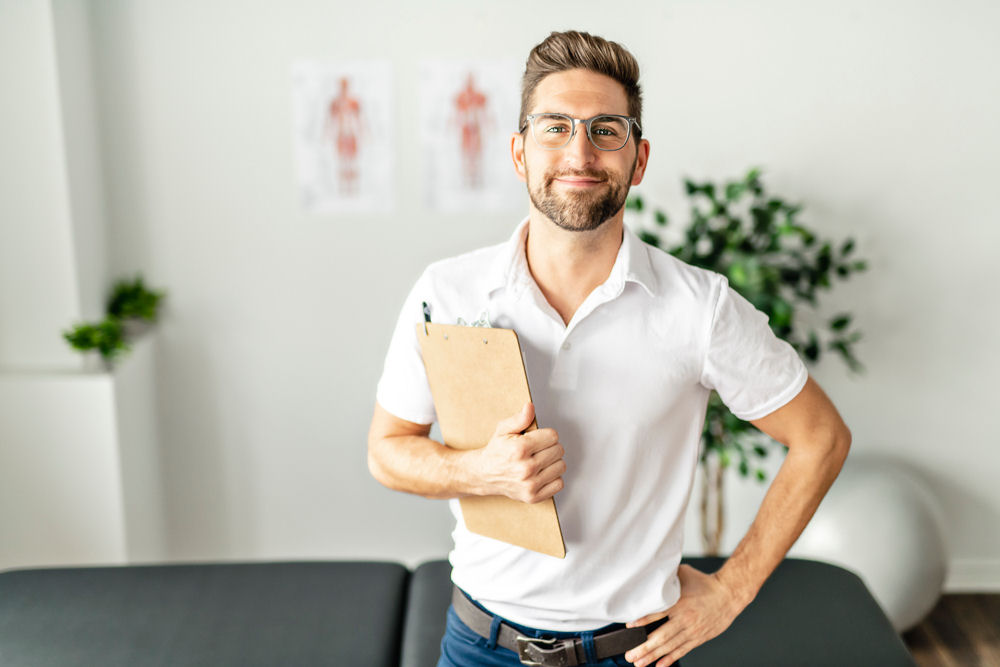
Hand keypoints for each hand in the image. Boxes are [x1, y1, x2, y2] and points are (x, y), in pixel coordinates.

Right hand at [468, 402, 564, 502]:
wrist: (483, 474)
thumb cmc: (496, 451)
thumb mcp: (503, 430)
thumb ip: (519, 418)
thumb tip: (530, 407)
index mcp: (520, 449)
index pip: (553, 436)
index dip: (546, 435)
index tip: (538, 438)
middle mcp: (526, 468)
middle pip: (558, 450)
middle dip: (549, 447)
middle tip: (538, 449)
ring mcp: (530, 484)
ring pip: (561, 467)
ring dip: (553, 462)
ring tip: (539, 460)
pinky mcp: (533, 497)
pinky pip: (558, 484)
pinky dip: (553, 478)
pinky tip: (542, 473)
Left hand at [622, 564, 746, 666]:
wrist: (729, 594)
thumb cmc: (705, 583)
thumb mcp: (684, 573)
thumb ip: (667, 576)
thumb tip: (651, 571)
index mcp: (680, 603)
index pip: (658, 613)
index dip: (643, 621)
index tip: (629, 627)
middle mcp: (685, 619)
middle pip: (661, 636)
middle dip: (644, 647)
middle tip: (629, 655)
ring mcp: (692, 631)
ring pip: (669, 647)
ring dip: (653, 656)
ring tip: (639, 663)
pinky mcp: (698, 638)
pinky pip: (682, 650)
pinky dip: (670, 659)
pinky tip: (659, 665)